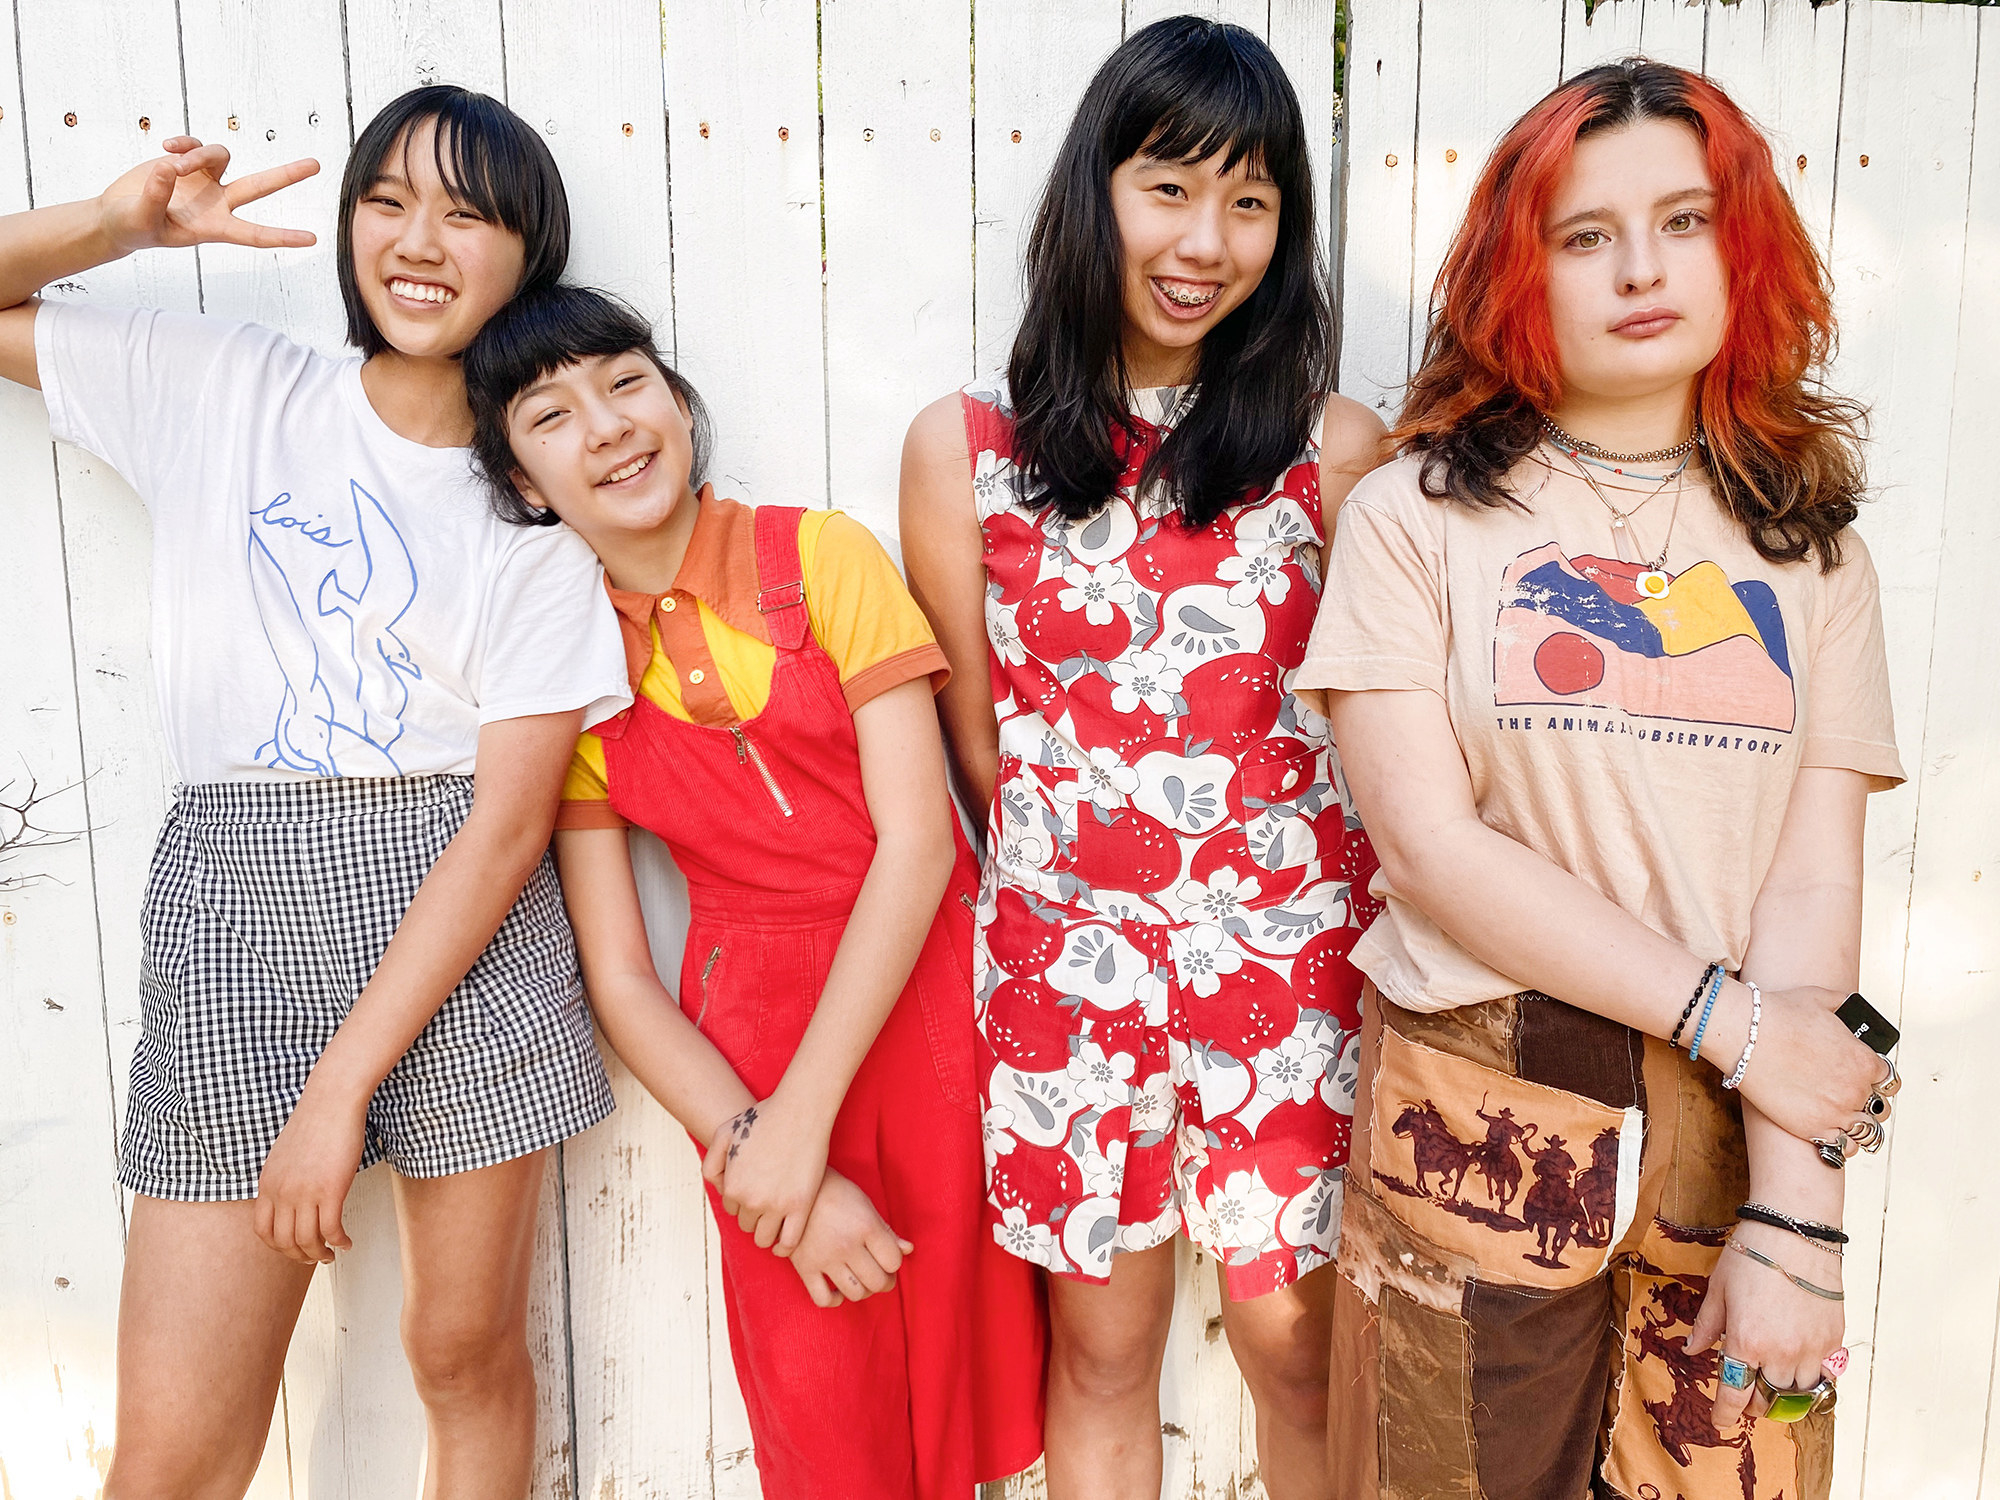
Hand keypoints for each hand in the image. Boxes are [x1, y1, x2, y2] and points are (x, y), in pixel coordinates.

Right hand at [96, 136, 317, 257]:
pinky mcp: (189, 163)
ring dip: (197, 154)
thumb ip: (155, 197)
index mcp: (214, 227)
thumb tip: (170, 168)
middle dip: (287, 175)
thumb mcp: (142, 219)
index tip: (312, 240)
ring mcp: (205, 181)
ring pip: (220, 156)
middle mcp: (217, 203)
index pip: (254, 234)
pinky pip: (196, 145)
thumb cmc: (133, 227)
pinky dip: (184, 144)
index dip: (282, 237)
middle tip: (316, 165)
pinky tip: (165, 147)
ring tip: (172, 162)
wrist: (117, 215)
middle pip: (260, 186)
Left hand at [254, 1081, 365, 1264]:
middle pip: (284, 1242)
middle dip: (301, 1256)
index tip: (295, 1249)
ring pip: (307, 1241)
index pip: (263, 1232)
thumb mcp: (286, 1155)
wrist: (332, 1099)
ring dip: (320, 1253)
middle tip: (316, 1257)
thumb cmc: (316, 1122)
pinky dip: (339, 1241)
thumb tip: (292, 1200)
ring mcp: (304, 1192)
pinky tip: (347, 1241)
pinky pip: (331, 1229)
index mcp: (267, 1184)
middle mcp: (281, 1192)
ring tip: (332, 1253)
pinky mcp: (330, 1189)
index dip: (279, 1247)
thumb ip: (283, 1179)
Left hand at [702, 1090, 832, 1255]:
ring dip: (767, 1231)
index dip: (743, 1198)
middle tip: (767, 1200)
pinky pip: (790, 1241)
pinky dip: (784, 1247)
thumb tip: (719, 1187)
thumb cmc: (763, 1119)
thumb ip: (712, 1163)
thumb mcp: (724, 1134)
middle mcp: (752, 1201)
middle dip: (754, 1214)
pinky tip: (783, 1242)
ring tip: (775, 1219)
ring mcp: (778, 1206)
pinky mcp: (801, 1207)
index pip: (732, 1208)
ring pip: (765, 1238)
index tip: (755, 1188)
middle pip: (747, 1224)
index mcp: (733, 1187)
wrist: (799, 1112)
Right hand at [788, 1168, 913, 1308]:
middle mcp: (847, 1245)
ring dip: (863, 1291)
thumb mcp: (865, 1204)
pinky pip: (823, 1299)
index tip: (888, 1258)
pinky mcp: (804, 1267)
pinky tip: (837, 1289)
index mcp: (865, 1226)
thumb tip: (908, 1250)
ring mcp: (825, 1258)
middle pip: (878, 1282)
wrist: (796, 1188)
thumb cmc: (836, 1193)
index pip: (893, 1261)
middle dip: (884, 1281)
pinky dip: (834, 1300)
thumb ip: (886, 1231)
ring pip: (855, 1294)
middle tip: (879, 1274)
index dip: (894, 1262)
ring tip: (861, 1279)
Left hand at [1687, 1221, 1843, 1431]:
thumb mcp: (1718, 1289)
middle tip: (1743, 1395)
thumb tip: (1690, 1349)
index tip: (1720, 1422)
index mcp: (1745, 1342)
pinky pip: (1824, 1376)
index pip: (1734, 1395)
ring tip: (1769, 1380)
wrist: (1796, 1232)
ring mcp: (1811, 1349)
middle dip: (1751, 1404)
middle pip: (1767, 1401)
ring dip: (1781, 1393)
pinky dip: (1810, 1379)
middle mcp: (1780, 1353)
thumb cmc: (1751, 1254)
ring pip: (1797, 1393)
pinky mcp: (1833, 1340)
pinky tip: (1798, 1367)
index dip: (1724, 1414)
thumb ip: (1706, 1325)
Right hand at [1724, 983, 1882, 1145]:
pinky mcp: (1812, 1128)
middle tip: (1848, 1095)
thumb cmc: (1779, 1014)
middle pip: (1879, 1107)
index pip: (1888, 1078)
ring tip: (1843, 1117)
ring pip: (1866, 1130)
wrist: (1744, 1035)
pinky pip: (1843, 1146)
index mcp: (1864, 1061)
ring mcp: (1835, 1112)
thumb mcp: (1820, 998)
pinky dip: (1841, 1140)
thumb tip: (1850, 1004)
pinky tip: (1830, 1130)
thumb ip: (1843, 1003)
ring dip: (1858, 1122)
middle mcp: (1856, 1090)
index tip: (1862, 1077)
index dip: (1874, 1076)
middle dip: (1867, 1100)